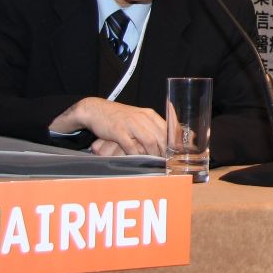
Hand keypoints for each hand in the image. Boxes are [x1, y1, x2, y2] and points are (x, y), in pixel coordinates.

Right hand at [49, 97, 167, 155]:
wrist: (97, 110)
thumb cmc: (119, 117)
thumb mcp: (138, 117)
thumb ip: (150, 127)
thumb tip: (164, 141)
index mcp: (149, 114)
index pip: (168, 127)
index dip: (173, 141)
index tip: (176, 151)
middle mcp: (142, 117)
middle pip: (161, 136)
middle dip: (165, 150)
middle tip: (166, 160)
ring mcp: (130, 124)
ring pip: (149, 141)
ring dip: (153, 153)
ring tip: (154, 161)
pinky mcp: (118, 131)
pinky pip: (131, 145)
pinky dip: (136, 154)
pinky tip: (138, 159)